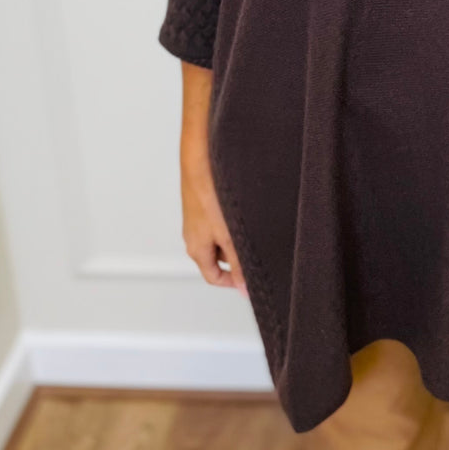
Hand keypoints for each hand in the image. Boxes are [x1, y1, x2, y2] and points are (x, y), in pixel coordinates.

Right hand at [180, 152, 248, 297]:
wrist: (200, 160)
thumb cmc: (208, 196)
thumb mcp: (229, 236)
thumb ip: (238, 263)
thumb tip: (243, 288)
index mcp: (196, 250)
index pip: (212, 277)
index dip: (232, 282)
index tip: (248, 281)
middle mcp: (194, 236)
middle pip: (216, 257)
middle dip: (236, 256)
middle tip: (254, 248)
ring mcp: (198, 219)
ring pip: (219, 236)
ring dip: (234, 236)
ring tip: (249, 226)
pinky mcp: (203, 204)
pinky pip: (218, 219)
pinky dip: (230, 220)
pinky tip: (242, 209)